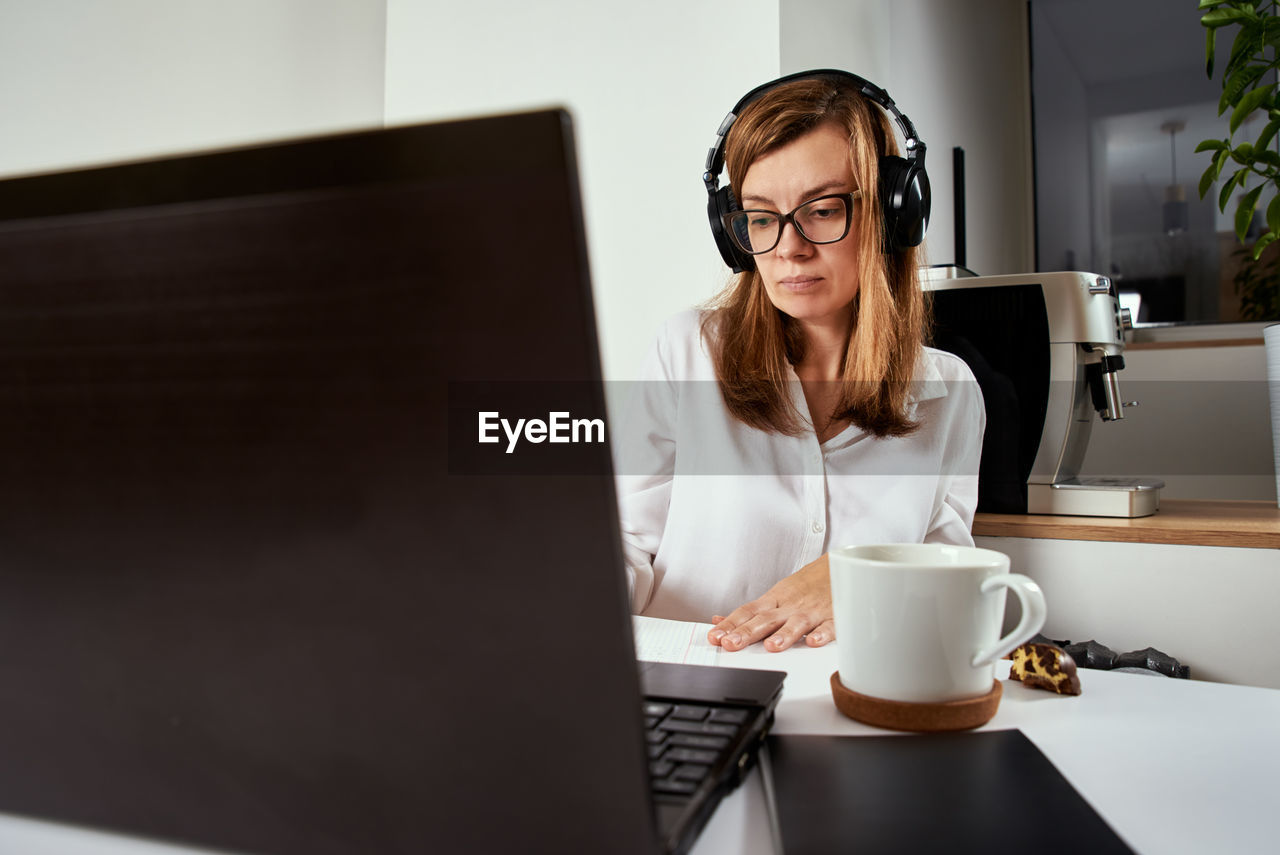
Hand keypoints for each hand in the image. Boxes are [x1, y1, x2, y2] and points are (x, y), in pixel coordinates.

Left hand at [706, 554, 834, 651]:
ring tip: (771, 646)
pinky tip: (813, 642)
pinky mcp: (834, 616)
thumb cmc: (806, 585)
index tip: (714, 637)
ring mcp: (812, 611)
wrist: (840, 565)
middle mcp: (790, 605)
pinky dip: (822, 633)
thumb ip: (750, 612)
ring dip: (784, 634)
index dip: (730, 624)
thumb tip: (718, 620)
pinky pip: (829, 626)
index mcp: (775, 599)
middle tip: (731, 644)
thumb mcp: (775, 594)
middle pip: (766, 619)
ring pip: (797, 622)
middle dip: (747, 632)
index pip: (747, 612)